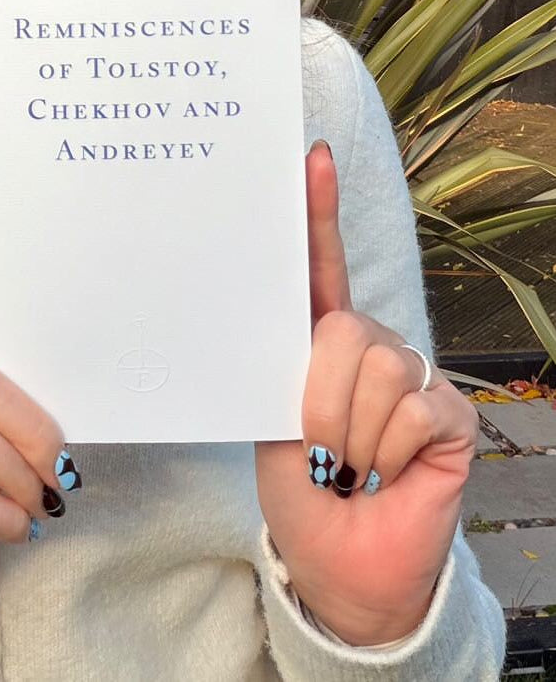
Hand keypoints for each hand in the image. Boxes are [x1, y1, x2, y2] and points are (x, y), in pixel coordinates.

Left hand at [254, 139, 478, 646]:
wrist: (340, 567)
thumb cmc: (301, 494)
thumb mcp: (273, 424)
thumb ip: (284, 368)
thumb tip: (284, 317)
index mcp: (319, 340)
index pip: (320, 264)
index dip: (316, 211)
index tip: (309, 156)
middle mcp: (369, 346)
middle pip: (342, 331)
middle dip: (319, 402)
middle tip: (318, 453)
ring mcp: (414, 376)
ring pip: (377, 372)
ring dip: (352, 437)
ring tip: (351, 468)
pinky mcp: (449, 413)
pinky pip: (414, 409)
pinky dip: (390, 453)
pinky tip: (390, 474)